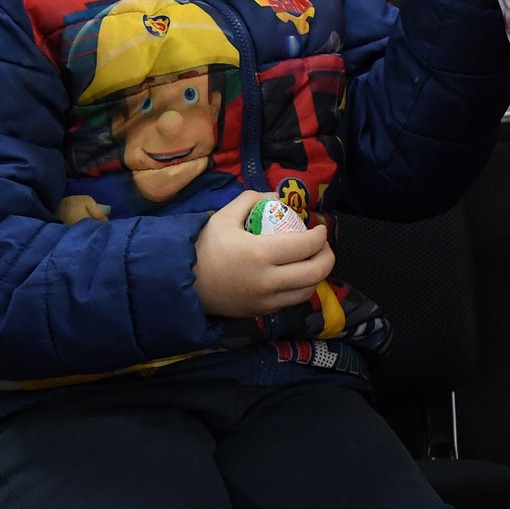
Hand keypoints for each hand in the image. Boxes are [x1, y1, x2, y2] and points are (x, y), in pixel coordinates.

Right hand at [192, 190, 335, 317]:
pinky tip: (295, 275)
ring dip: (317, 274)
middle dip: (327, 257)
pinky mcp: (261, 312)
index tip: (319, 228)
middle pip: (315, 272)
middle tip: (322, 246)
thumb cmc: (204, 247)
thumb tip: (277, 196)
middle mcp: (268, 281)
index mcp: (260, 254)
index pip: (306, 246)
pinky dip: (300, 288)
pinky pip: (291, 301)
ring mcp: (266, 300)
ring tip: (312, 260)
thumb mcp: (224, 216)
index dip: (320, 236)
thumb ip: (252, 199)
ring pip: (307, 290)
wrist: (182, 283)